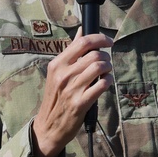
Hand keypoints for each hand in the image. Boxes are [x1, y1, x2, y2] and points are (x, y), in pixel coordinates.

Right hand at [31, 30, 112, 156]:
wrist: (48, 126)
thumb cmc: (56, 97)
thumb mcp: (58, 72)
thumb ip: (71, 51)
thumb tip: (82, 30)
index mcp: (57, 64)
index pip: (82, 42)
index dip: (100, 38)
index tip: (109, 42)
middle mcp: (63, 74)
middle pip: (94, 54)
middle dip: (106, 56)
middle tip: (106, 62)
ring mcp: (72, 89)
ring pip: (99, 67)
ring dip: (108, 68)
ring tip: (106, 72)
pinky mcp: (80, 103)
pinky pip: (101, 85)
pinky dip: (108, 81)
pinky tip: (106, 82)